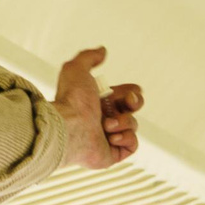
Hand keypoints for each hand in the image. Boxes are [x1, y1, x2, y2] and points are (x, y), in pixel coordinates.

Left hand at [54, 48, 143, 171]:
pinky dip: (126, 138)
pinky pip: (132, 145)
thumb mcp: (77, 69)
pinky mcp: (112, 153)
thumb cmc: (71, 100)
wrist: (69, 126)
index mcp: (98, 102)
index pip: (126, 95)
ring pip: (132, 125)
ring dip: (124, 122)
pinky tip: (111, 136)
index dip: (132, 93)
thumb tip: (102, 51)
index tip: (128, 93)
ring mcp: (108, 137)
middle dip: (135, 103)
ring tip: (107, 125)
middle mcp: (103, 119)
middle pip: (134, 109)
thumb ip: (89, 57)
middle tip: (128, 103)